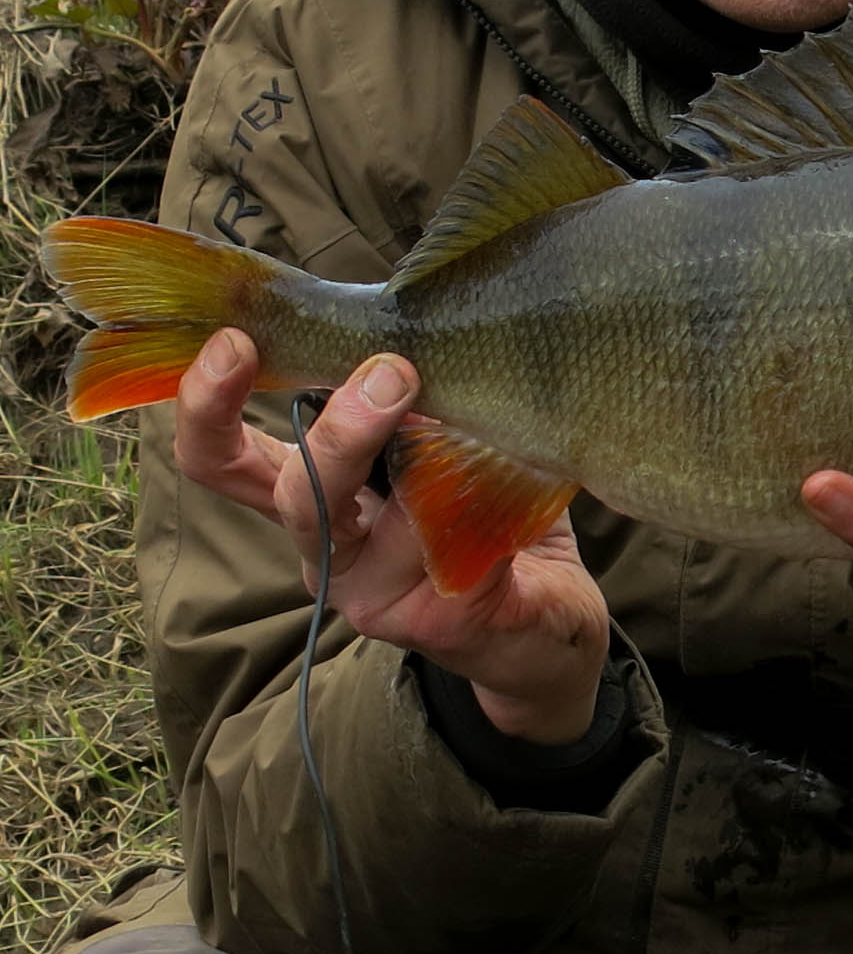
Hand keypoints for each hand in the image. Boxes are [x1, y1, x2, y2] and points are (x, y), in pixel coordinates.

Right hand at [175, 330, 610, 743]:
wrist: (542, 618)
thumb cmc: (477, 505)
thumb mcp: (428, 436)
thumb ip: (401, 393)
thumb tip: (398, 331)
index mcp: (307, 495)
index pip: (222, 460)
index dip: (208, 405)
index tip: (235, 342)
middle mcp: (325, 550)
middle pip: (297, 497)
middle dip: (344, 429)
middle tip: (394, 373)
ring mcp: (374, 596)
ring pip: (404, 514)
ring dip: (452, 458)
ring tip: (493, 427)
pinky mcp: (435, 622)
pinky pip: (464, 542)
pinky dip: (499, 498)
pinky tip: (528, 485)